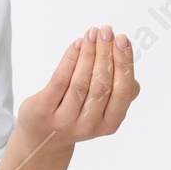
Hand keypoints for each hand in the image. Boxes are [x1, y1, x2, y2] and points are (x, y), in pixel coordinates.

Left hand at [15, 25, 140, 152]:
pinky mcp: (44, 110)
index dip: (124, 63)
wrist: (43, 138)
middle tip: (107, 30)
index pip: (122, 92)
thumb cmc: (79, 115)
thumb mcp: (103, 111)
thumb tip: (127, 61)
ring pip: (80, 81)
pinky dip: (70, 58)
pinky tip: (76, 44)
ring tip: (92, 33)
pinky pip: (59, 79)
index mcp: (109, 124)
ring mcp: (64, 120)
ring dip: (88, 53)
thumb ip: (119, 91)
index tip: (122, 39)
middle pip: (101, 85)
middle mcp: (88, 125)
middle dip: (106, 53)